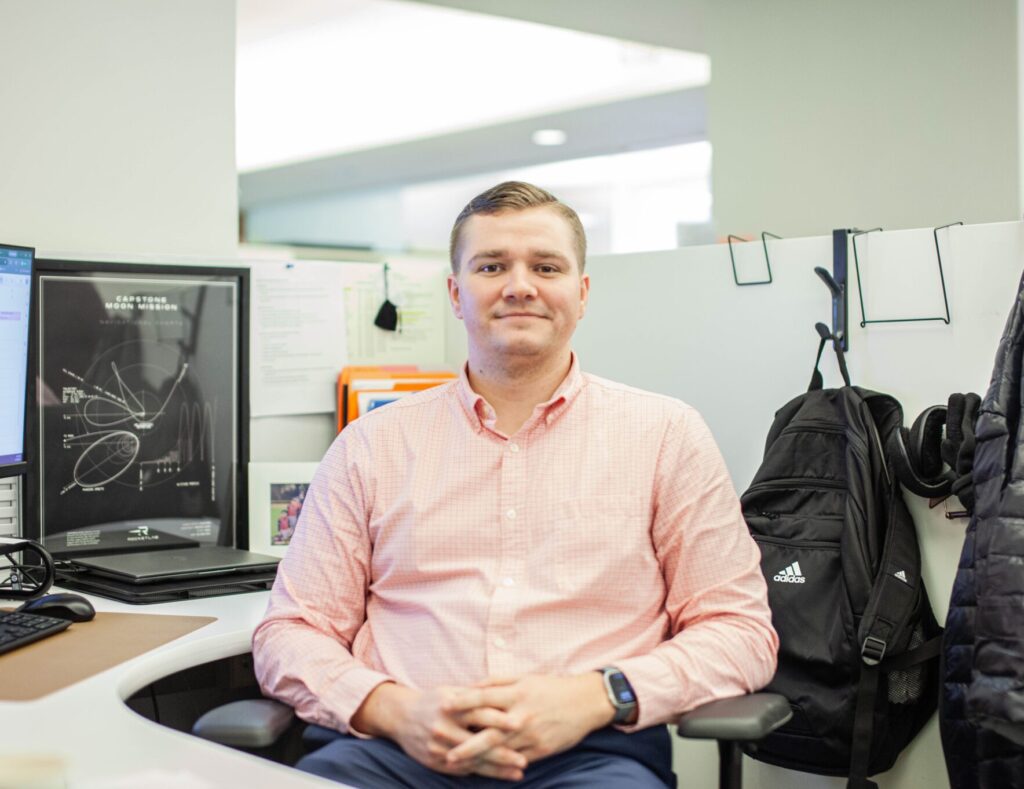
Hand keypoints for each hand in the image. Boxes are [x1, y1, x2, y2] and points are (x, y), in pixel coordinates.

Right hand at [352, 683, 526, 779]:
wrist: (400, 716)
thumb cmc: (434, 701)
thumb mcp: (451, 692)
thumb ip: (475, 696)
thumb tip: (506, 695)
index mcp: (451, 705)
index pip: (479, 712)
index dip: (499, 719)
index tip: (520, 724)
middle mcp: (443, 727)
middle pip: (477, 742)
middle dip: (502, 752)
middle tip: (524, 760)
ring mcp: (438, 746)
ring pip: (472, 760)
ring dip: (496, 769)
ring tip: (518, 772)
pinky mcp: (434, 761)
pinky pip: (461, 770)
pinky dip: (482, 773)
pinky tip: (499, 776)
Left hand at [443, 673, 614, 769]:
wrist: (587, 702)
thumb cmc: (552, 687)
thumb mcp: (525, 678)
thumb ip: (497, 682)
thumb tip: (471, 686)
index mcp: (517, 694)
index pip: (485, 697)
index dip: (463, 701)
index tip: (444, 706)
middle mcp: (523, 716)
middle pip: (489, 732)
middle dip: (466, 744)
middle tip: (444, 751)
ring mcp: (532, 736)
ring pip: (501, 751)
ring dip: (478, 760)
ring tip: (457, 765)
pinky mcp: (541, 751)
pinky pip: (516, 761)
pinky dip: (499, 767)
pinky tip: (484, 771)